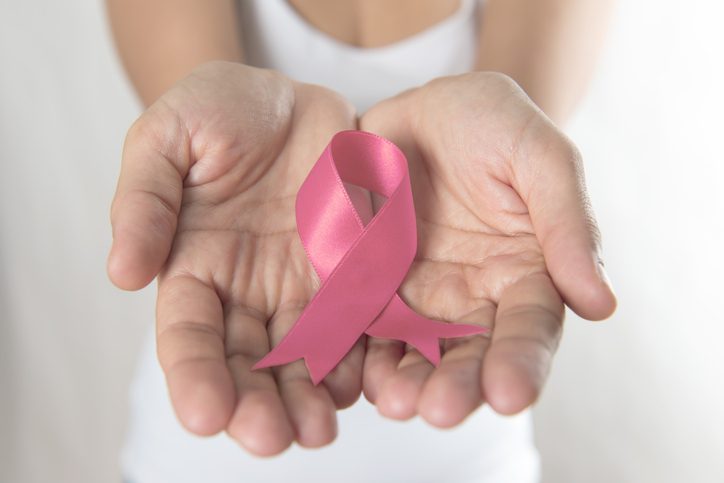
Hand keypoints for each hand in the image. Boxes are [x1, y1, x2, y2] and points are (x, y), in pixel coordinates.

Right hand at [107, 61, 358, 454]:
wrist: (294, 98)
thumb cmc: (221, 110)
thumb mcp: (168, 136)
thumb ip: (144, 201)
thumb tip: (121, 274)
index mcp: (195, 267)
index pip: (189, 335)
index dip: (195, 375)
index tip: (206, 413)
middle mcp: (249, 291)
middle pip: (248, 362)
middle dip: (257, 404)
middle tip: (272, 438)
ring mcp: (304, 288)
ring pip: (305, 356)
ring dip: (309, 398)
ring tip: (319, 429)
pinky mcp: (354, 276)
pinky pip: (360, 324)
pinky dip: (361, 358)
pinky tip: (365, 385)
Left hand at [359, 72, 616, 426]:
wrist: (422, 109)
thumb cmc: (490, 122)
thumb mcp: (537, 155)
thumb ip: (567, 223)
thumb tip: (600, 304)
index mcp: (524, 272)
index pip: (528, 328)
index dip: (521, 362)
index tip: (510, 395)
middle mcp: (472, 297)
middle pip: (469, 354)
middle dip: (457, 386)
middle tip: (439, 410)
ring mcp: (417, 295)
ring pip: (414, 351)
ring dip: (406, 381)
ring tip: (394, 400)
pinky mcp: (369, 285)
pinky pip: (362, 323)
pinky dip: (359, 350)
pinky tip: (353, 371)